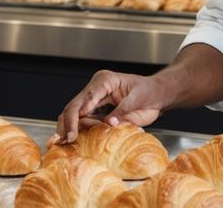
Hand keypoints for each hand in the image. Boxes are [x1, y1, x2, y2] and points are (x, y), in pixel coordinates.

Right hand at [52, 70, 173, 144]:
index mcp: (105, 80)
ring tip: (66, 141)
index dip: (82, 109)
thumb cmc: (149, 92)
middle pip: (75, 105)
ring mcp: (93, 102)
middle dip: (69, 122)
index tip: (79, 121)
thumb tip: (108, 123)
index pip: (89, 95)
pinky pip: (81, 123)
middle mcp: (95, 90)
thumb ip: (123, 110)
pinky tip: (72, 141)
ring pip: (73, 114)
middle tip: (68, 137)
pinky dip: (75, 131)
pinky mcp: (95, 113)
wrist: (155, 96)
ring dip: (68, 128)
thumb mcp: (138, 99)